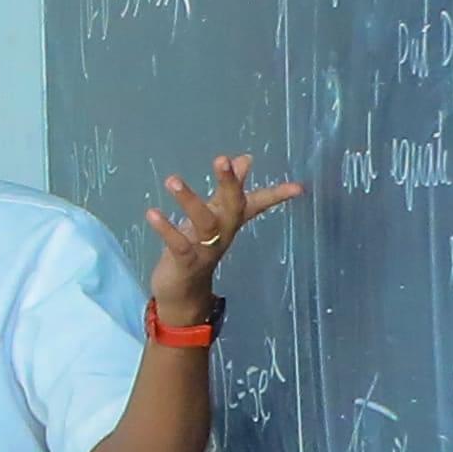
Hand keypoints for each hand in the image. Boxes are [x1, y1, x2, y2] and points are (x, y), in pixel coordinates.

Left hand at [144, 151, 305, 315]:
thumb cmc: (198, 247)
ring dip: (190, 201)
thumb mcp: (214, 216)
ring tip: (173, 180)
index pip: (258, 204)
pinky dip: (166, 229)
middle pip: (232, 207)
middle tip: (222, 159)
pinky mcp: (186, 262)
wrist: (183, 293)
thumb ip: (227, 189)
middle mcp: (223, 234)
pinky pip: (178, 244)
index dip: (278, 195)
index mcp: (230, 221)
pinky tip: (152, 213)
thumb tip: (245, 159)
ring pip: (205, 223)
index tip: (300, 188)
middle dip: (229, 184)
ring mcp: (206, 249)